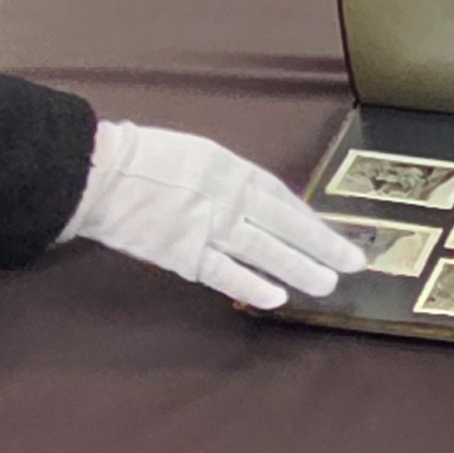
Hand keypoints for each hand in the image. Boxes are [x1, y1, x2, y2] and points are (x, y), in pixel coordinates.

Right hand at [59, 121, 365, 308]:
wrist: (100, 172)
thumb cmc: (145, 159)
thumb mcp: (197, 154)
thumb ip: (229, 180)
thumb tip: (259, 207)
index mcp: (231, 167)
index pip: (282, 197)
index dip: (310, 219)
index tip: (335, 236)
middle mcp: (227, 195)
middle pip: (284, 223)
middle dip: (321, 244)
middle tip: (353, 263)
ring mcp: (206, 225)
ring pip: (263, 249)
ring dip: (297, 267)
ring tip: (326, 284)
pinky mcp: (182, 252)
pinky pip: (224, 272)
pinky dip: (250, 284)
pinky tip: (275, 298)